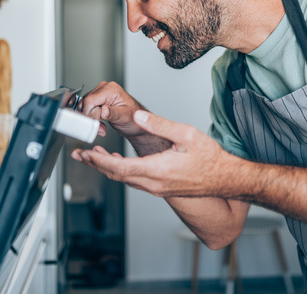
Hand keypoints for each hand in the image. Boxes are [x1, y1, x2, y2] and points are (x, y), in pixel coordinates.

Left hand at [70, 110, 238, 197]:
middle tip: (80, 155)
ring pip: (125, 180)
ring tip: (93, 157)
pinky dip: (121, 172)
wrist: (226, 179)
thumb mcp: (187, 134)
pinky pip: (134, 181)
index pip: (120, 167)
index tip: (87, 152)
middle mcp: (154, 183)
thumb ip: (160, 124)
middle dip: (96, 164)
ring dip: (107, 168)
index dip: (100, 160)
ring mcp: (157, 189)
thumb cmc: (210, 158)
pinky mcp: (161, 189)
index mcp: (158, 170)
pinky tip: (117, 164)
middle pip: (117, 176)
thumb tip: (137, 117)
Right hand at [78, 81, 145, 137]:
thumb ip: (113, 114)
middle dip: (90, 118)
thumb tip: (103, 111)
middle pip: (85, 103)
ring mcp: (100, 93)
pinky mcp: (97, 100)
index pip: (90, 100)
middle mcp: (104, 88)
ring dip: (91, 120)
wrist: (136, 122)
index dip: (88, 113)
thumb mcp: (124, 117)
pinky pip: (87, 109)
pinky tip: (100, 125)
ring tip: (102, 128)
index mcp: (111, 89)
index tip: (93, 124)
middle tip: (100, 129)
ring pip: (84, 106)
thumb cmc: (134, 119)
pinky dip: (92, 119)